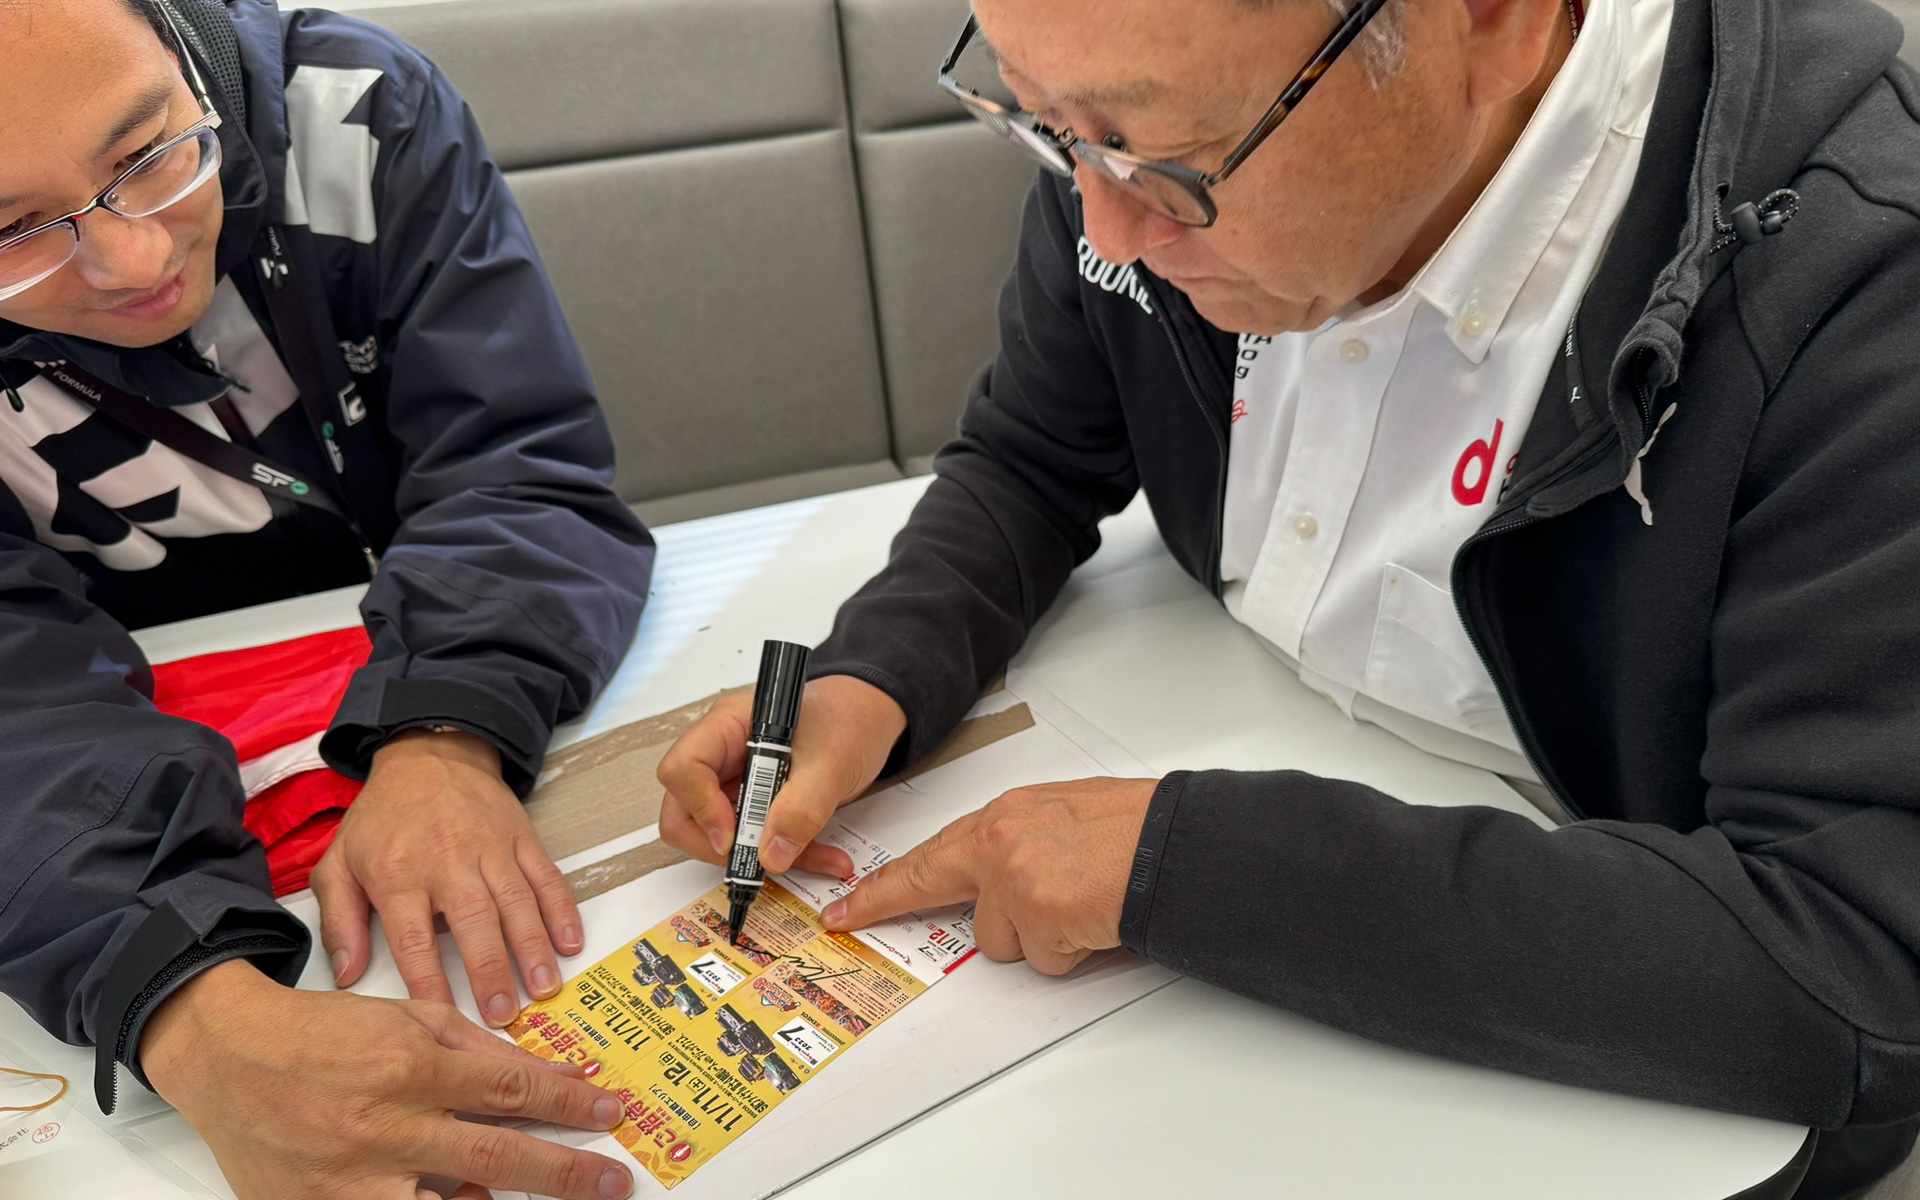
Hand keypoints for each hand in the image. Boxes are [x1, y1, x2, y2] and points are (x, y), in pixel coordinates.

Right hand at [141, 959, 633, 1199]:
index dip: (570, 1104)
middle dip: (567, 1174)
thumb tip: (552, 1076)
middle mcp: (383, 1129)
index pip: (512, 1092)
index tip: (611, 1114)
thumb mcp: (411, 1019)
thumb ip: (482, 1051)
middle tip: (614, 1181)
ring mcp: (348, 1182)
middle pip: (496, 1159)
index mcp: (408, 1069)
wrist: (227, 1056)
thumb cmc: (323, 1033)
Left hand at [314, 728, 581, 1026]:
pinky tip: (571, 943)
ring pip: (516, 901)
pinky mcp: (521, 836)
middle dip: (491, 969)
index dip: (430, 980)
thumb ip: (340, 922)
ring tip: (546, 987)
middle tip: (505, 1014)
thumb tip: (347, 975)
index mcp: (398, 874)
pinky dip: (562, 909)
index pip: (414, 938)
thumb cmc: (382, 819)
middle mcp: (447, 861)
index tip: (443, 1016)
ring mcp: (490, 847)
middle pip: (473, 921)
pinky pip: (546, 876)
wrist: (428, 756)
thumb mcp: (339, 864)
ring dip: (533, 946)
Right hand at [657, 675, 907, 876]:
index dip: (700, 807)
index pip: (683, 768)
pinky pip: (751, 841)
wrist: (871, 719)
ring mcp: (735, 782)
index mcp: (728, 727)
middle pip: (683, 810)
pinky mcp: (755, 804)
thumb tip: (771, 855)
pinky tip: (821, 856)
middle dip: (717, 845)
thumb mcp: (831, 762)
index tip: (732, 836)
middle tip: (758, 859)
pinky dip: (782, 855)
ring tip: (809, 857)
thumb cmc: (847, 719)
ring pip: (715, 835)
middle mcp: (722, 755)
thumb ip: (802, 808)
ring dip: (756, 857)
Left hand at [823, 777, 1156, 974]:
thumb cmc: (1141, 831)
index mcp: (1008, 815)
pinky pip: (1041, 959)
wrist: (1180, 844)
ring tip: (1082, 910)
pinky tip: (1094, 923)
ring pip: (999, 940)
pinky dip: (1070, 953)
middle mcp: (1001, 842)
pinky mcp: (1037, 915)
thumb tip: (1006, 876)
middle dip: (885, 902)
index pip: (935, 850)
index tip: (849, 901)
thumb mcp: (1068, 816)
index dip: (890, 880)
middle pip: (929, 882)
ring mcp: (1013, 879)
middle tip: (847, 916)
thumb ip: (1025, 842)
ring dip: (1038, 940)